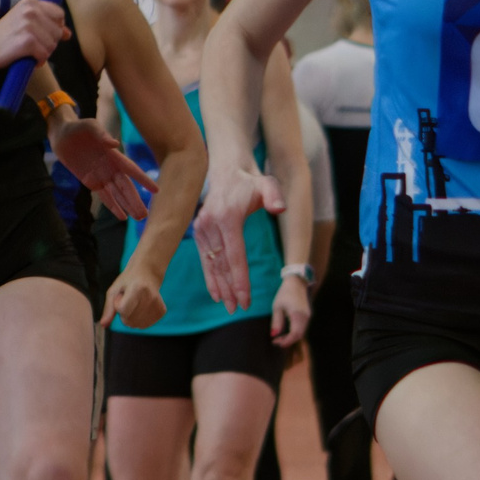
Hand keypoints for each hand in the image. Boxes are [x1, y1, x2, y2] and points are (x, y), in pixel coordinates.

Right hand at [0, 0, 67, 70]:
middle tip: (32, 46)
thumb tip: (68, 33)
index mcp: (30, 2)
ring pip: (52, 44)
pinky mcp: (27, 41)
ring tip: (28, 52)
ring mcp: (29, 25)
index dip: (56, 27)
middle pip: (58, 30)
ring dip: (43, 53)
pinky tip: (28, 59)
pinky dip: (38, 61)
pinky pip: (44, 55)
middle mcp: (31, 10)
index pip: (59, 14)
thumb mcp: (25, 23)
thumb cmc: (4, 37)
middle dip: (49, 42)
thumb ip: (46, 24)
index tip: (44, 35)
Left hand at [51, 116, 154, 218]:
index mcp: (113, 155)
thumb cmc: (79, 127)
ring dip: (127, 206)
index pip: (132, 170)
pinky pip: (103, 196)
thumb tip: (114, 144)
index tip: (156, 190)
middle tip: (144, 215)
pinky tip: (122, 216)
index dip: (143, 180)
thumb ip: (101, 134)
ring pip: (117, 194)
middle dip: (135, 200)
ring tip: (139, 218)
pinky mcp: (90, 182)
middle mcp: (110, 167)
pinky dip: (113, 206)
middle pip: (126, 187)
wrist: (62, 134)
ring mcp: (101, 176)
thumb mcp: (90, 126)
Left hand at [103, 263, 166, 329]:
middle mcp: (150, 297)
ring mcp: (157, 304)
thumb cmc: (128, 281)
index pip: (122, 309)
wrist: (148, 272)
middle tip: (129, 298)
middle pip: (129, 320)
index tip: (122, 295)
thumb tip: (103, 325)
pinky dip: (139, 320)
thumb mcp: (114, 290)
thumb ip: (108, 309)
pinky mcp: (161, 311)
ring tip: (135, 302)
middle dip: (124, 313)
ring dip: (131, 317)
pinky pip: (144, 325)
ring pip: (136, 324)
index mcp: (138, 288)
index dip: (118, 304)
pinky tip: (141, 308)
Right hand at [193, 164, 282, 312]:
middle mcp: (211, 224)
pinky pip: (205, 258)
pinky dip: (210, 276)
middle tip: (239, 309)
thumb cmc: (251, 181)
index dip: (240, 279)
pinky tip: (216, 293)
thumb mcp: (267, 183)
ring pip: (212, 264)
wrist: (227, 170)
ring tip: (229, 306)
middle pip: (222, 264)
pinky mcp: (199, 231)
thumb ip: (274, 195)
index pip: (235, 255)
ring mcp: (202, 228)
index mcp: (227, 217)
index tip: (246, 298)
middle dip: (231, 289)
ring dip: (220, 287)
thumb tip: (280, 208)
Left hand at [270, 275, 311, 348]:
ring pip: (301, 333)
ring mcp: (308, 316)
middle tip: (276, 341)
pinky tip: (286, 332)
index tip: (275, 342)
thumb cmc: (285, 293)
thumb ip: (276, 322)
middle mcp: (305, 317)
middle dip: (288, 341)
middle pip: (299, 335)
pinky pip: (302, 328)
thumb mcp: (277, 307)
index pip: (294, 334)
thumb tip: (273, 335)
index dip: (286, 341)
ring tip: (279, 337)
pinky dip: (294, 333)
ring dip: (291, 337)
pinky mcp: (307, 316)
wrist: (297, 283)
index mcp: (298, 315)